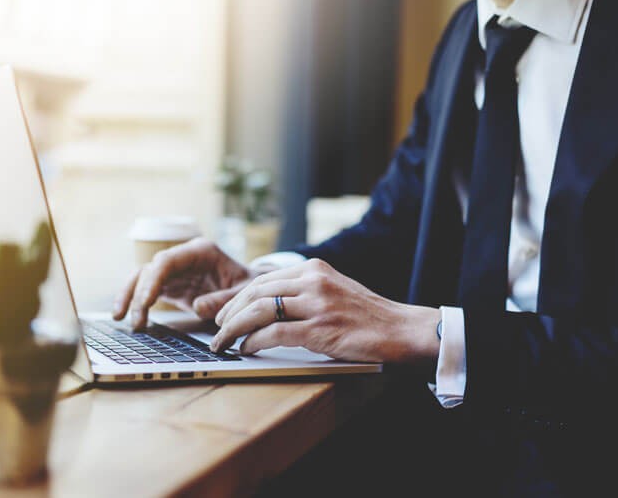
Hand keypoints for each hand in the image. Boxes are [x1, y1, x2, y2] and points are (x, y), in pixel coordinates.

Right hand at [112, 238, 262, 327]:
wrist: (254, 288)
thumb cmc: (250, 286)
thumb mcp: (245, 292)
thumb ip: (224, 299)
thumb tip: (198, 307)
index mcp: (201, 251)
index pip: (167, 260)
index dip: (153, 280)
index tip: (146, 302)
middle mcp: (184, 256)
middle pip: (151, 268)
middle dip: (139, 292)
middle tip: (136, 319)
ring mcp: (176, 270)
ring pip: (143, 277)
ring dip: (130, 295)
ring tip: (120, 317)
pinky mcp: (172, 284)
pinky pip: (148, 289)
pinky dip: (137, 301)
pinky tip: (127, 316)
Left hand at [211, 259, 440, 364]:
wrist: (400, 329)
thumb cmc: (367, 315)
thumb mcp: (333, 290)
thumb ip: (304, 291)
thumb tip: (267, 305)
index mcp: (314, 268)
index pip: (263, 279)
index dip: (237, 297)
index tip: (224, 312)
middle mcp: (313, 280)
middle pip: (255, 292)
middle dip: (229, 312)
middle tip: (217, 328)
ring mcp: (317, 304)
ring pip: (259, 310)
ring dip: (234, 328)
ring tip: (222, 342)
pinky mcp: (320, 329)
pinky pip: (275, 333)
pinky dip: (254, 341)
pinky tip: (246, 349)